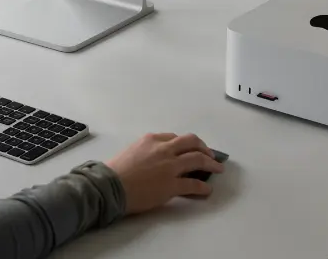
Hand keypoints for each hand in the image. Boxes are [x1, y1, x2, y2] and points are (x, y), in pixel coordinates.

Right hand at [105, 133, 223, 214]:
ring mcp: (170, 167)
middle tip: (209, 154)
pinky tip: (207, 190)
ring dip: (211, 163)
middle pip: (191, 142)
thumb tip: (156, 157)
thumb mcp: (131, 151)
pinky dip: (203, 187)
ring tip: (217, 168)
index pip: (174, 137)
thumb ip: (146, 150)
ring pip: (198, 159)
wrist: (110, 185)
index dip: (186, 143)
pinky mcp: (172, 185)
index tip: (190, 148)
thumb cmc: (116, 170)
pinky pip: (194, 184)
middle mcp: (164, 149)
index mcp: (152, 139)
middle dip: (204, 147)